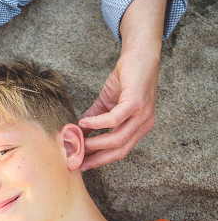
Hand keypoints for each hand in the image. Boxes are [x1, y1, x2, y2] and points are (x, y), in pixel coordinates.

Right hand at [78, 48, 159, 170]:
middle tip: (77, 160)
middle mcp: (144, 124)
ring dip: (95, 143)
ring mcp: (142, 115)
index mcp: (138, 127)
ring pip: (118, 138)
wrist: (140, 56)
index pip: (120, 150)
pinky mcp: (136, 103)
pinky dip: (97, 123)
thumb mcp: (107, 102)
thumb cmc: (126, 78)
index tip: (82, 164)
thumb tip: (78, 130)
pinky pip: (115, 119)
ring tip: (79, 142)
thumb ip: (95, 117)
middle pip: (120, 150)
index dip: (100, 159)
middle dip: (97, 158)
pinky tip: (84, 122)